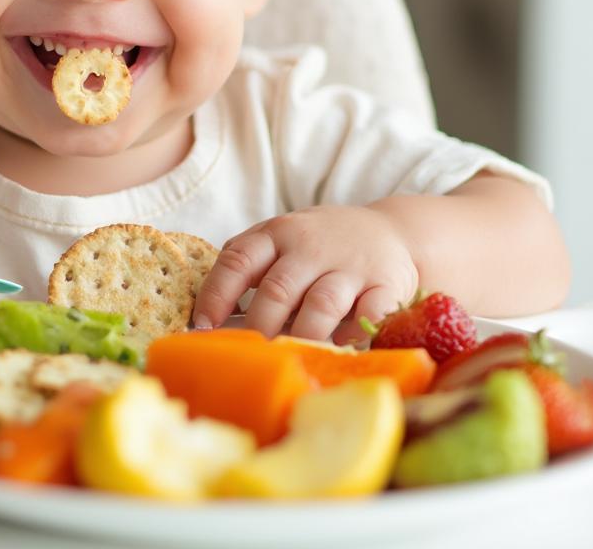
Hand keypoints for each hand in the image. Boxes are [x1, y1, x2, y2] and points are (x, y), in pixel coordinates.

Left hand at [194, 204, 418, 342]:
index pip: (238, 260)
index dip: (216, 294)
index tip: (202, 326)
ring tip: (288, 360)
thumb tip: (207, 316)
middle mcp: (310, 246)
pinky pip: (369, 313)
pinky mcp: (385, 284)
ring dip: (301, 336)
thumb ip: (248, 265)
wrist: (390, 231)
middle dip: (258, 327)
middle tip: (248, 355)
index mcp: (276, 234)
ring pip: (321, 305)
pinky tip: (340, 347)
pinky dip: (353, 333)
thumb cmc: (319, 245)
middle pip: (277, 289)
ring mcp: (349, 265)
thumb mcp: (280, 239)